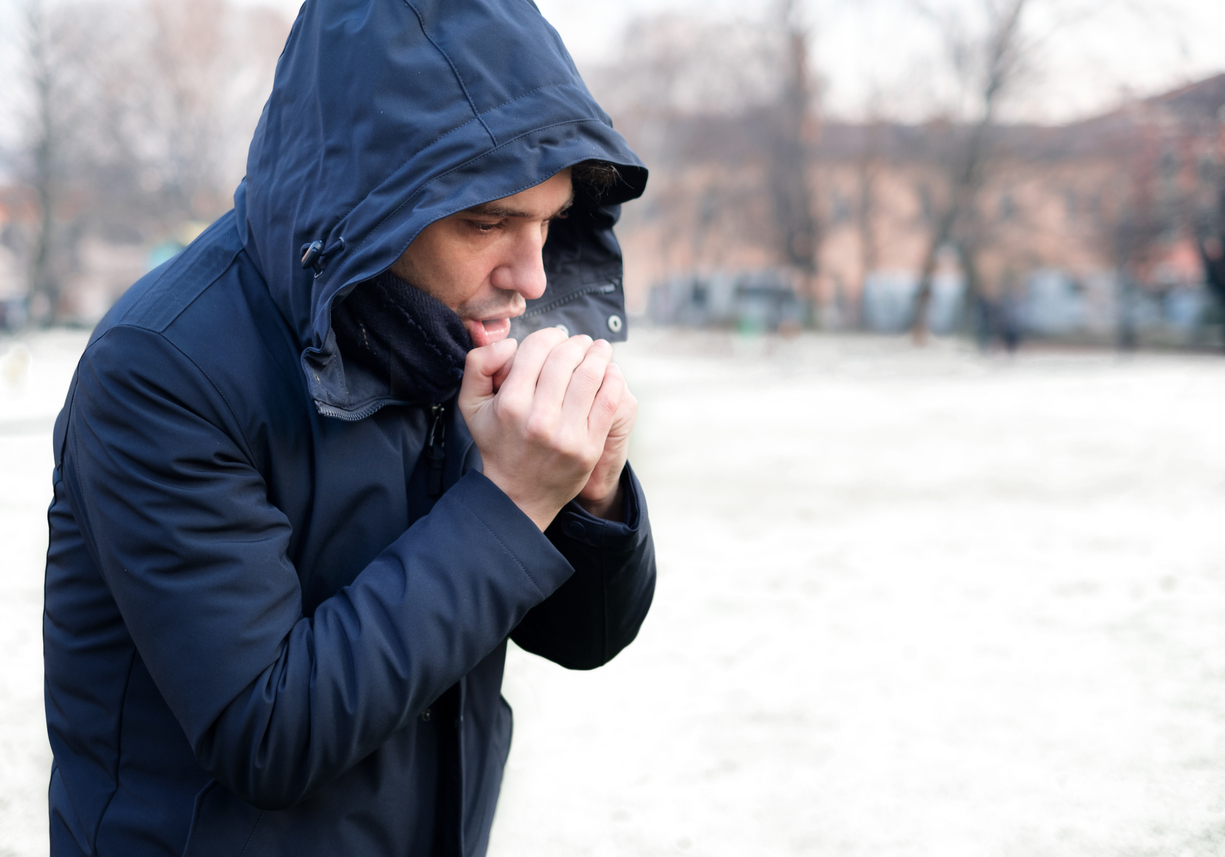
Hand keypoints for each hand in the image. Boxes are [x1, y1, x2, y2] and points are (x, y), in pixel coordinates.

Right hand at [459, 329, 626, 530]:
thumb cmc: (497, 443)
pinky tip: (611, 371)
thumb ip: (479, 364)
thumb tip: (510, 342)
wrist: (518, 495)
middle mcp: (539, 418)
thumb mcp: (471, 405)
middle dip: (576, 343)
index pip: (536, 349)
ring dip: (598, 355)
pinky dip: (613, 380)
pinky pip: (608, 402)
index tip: (556, 337)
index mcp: (510, 403)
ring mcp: (567, 434)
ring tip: (599, 349)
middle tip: (581, 342)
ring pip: (590, 376)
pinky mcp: (589, 447)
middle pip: (565, 359)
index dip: (549, 335)